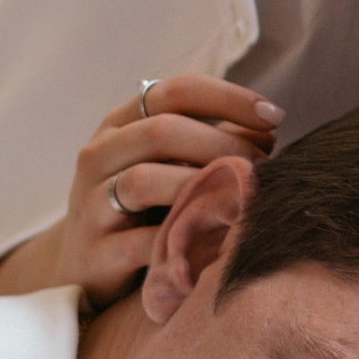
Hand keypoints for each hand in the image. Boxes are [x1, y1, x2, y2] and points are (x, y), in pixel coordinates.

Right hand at [51, 77, 283, 305]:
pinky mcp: (95, 250)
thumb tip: (267, 129)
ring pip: (144, 180)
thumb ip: (212, 143)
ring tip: (241, 199)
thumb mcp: (171, 166)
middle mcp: (100, 154)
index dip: (230, 98)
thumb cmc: (142, 208)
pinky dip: (181, 240)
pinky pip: (140, 242)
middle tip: (264, 166)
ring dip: (201, 187)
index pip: (176, 91)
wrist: (83, 267)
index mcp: (121, 123)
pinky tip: (216, 243)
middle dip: (223, 145)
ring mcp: (91, 201)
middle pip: (162, 131)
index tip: (275, 116)